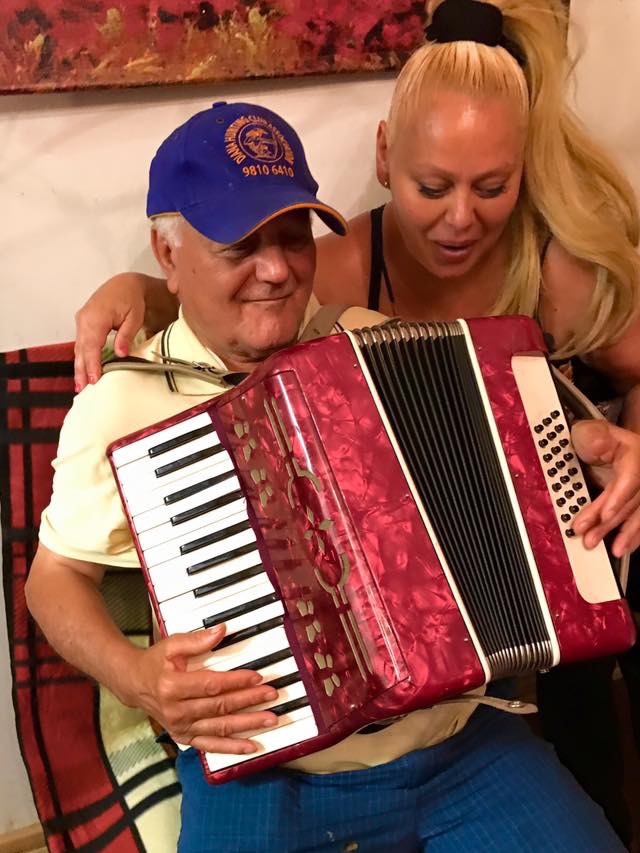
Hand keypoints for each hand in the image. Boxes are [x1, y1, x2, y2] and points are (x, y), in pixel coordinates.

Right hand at [73, 273, 152, 391]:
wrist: (124, 283)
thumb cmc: (131, 298)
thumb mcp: (134, 316)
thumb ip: (126, 335)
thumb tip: (121, 353)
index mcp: (95, 318)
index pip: (92, 346)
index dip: (92, 364)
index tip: (94, 380)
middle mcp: (84, 319)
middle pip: (81, 349)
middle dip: (82, 370)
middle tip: (82, 389)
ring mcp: (82, 321)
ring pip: (79, 348)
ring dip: (80, 366)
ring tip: (80, 385)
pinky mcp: (84, 323)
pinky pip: (81, 343)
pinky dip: (82, 357)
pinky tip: (83, 370)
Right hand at [126, 625, 278, 753]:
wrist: (134, 685)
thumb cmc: (155, 662)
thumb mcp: (171, 645)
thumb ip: (197, 640)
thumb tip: (221, 631)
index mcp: (172, 687)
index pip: (211, 685)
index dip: (236, 681)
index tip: (257, 677)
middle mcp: (176, 711)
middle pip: (220, 707)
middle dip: (249, 701)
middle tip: (271, 695)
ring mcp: (180, 727)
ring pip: (220, 728)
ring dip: (248, 724)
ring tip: (270, 718)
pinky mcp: (184, 737)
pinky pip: (211, 745)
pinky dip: (232, 747)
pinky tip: (251, 745)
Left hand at [570, 419, 639, 556]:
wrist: (613, 444)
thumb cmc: (601, 439)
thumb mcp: (593, 431)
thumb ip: (592, 435)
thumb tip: (596, 443)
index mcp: (635, 454)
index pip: (631, 478)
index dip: (619, 498)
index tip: (605, 515)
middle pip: (633, 501)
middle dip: (610, 522)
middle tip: (589, 537)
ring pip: (638, 514)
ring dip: (624, 534)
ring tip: (612, 549)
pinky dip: (634, 536)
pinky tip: (624, 548)